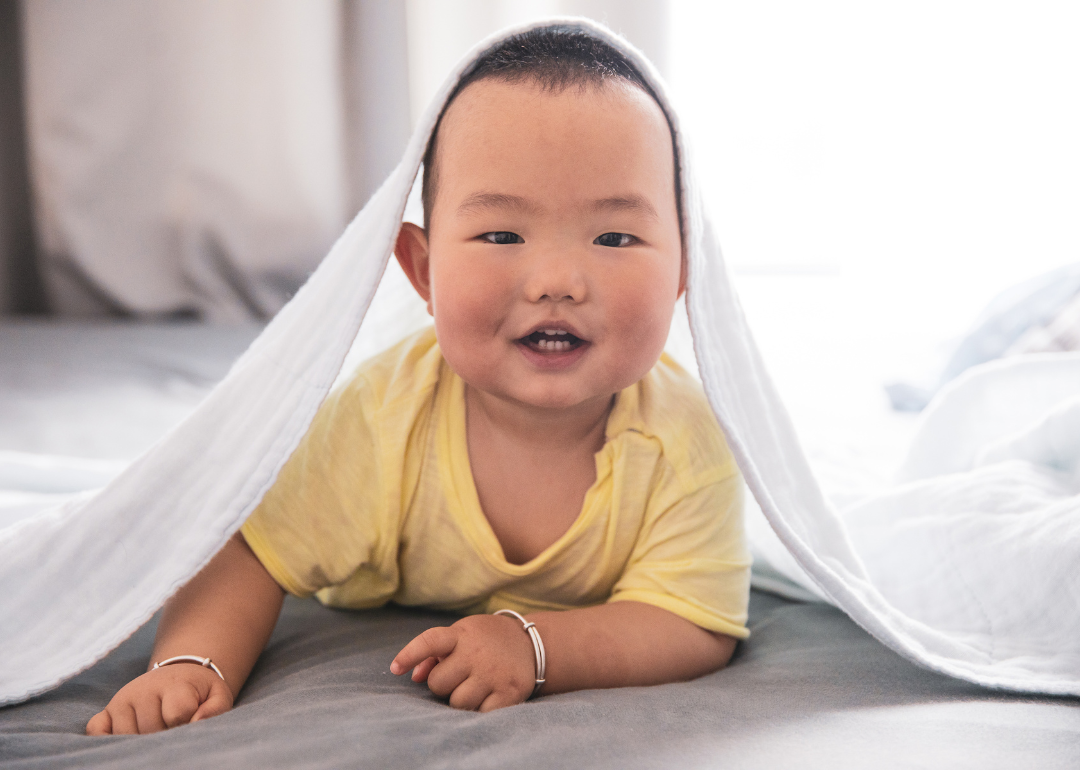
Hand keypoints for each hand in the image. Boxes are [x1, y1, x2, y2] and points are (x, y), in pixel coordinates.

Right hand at [86, 664, 233, 734]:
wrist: (179, 675)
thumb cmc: (199, 693)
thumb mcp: (218, 696)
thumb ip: (215, 709)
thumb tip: (196, 723)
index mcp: (174, 683)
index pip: (178, 713)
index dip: (187, 724)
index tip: (192, 721)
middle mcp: (143, 689)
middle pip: (152, 729)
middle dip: (165, 736)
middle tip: (174, 728)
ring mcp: (122, 699)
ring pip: (125, 735)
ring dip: (142, 741)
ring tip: (157, 731)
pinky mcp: (107, 710)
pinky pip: (95, 730)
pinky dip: (105, 739)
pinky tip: (124, 741)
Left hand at [390, 614, 536, 711]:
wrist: (531, 643)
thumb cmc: (485, 641)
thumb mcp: (461, 635)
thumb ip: (434, 654)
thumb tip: (415, 676)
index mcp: (461, 635)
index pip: (430, 641)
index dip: (409, 654)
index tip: (395, 669)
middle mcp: (476, 653)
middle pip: (438, 683)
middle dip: (443, 684)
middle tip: (458, 676)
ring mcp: (493, 673)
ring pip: (457, 703)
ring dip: (460, 699)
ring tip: (473, 686)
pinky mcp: (509, 692)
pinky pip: (479, 713)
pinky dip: (480, 708)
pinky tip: (488, 695)